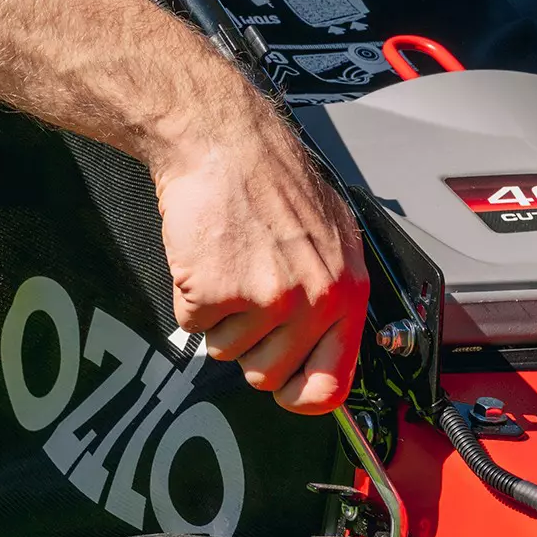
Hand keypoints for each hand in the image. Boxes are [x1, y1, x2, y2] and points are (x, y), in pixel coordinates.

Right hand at [150, 83, 368, 413]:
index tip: (286, 390)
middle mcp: (312, 300)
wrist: (222, 140)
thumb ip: (334, 294)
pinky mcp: (215, 291)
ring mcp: (264, 299)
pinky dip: (189, 297)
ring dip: (219, 317)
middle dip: (250, 344)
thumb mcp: (333, 235)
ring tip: (230, 263)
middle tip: (247, 294)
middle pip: (267, 375)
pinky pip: (192, 325)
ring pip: (226, 352)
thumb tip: (329, 352)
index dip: (300, 396)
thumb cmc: (274, 179)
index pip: (331, 385)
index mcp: (346, 290)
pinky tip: (206, 256)